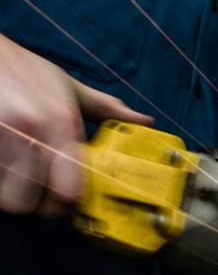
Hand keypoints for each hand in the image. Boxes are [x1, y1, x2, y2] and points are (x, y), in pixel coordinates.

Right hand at [0, 34, 152, 215]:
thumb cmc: (25, 70)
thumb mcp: (69, 86)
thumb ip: (107, 109)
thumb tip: (145, 122)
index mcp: (61, 123)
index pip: (69, 190)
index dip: (68, 205)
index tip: (67, 200)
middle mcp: (31, 133)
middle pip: (32, 203)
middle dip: (35, 204)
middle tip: (38, 192)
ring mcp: (0, 138)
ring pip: (6, 198)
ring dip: (12, 194)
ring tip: (17, 178)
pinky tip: (3, 167)